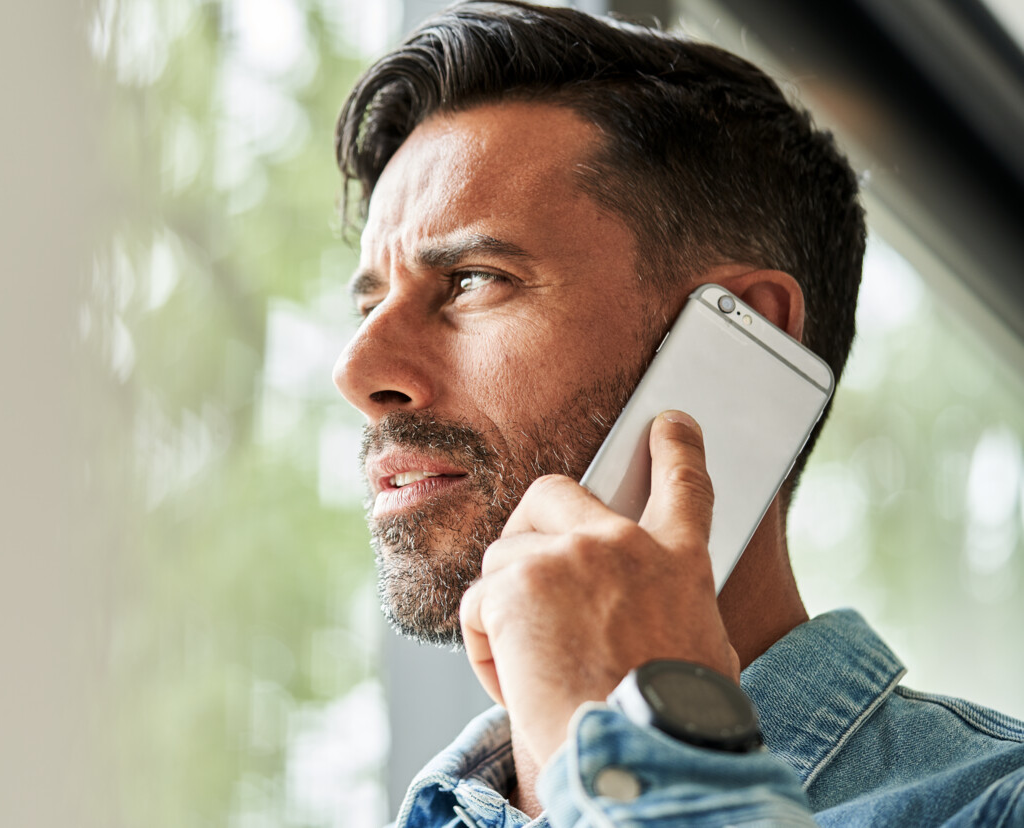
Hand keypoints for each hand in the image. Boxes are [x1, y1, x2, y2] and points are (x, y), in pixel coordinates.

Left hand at [458, 411, 738, 763]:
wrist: (641, 751)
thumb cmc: (667, 722)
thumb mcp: (697, 651)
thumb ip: (665, 609)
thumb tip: (638, 621)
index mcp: (680, 562)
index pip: (684, 484)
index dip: (674, 448)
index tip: (668, 423)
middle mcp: (624, 545)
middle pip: (555, 492)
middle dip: (530, 523)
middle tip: (526, 574)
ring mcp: (567, 556)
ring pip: (505, 557)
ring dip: (505, 608)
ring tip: (533, 665)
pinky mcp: (516, 581)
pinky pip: (477, 603)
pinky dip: (484, 645)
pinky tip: (515, 679)